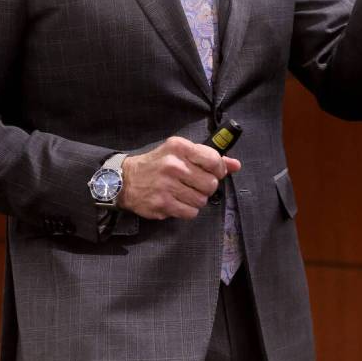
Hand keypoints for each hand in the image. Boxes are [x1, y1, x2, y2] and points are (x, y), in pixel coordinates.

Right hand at [118, 135, 240, 219]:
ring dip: (196, 199)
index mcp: (179, 147)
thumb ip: (208, 157)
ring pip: (202, 200)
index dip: (219, 170)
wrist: (126, 180)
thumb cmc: (157, 164)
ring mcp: (167, 185)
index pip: (213, 160)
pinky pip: (191, 212)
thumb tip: (235, 165)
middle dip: (206, 187)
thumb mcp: (180, 153)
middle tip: (195, 184)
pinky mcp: (163, 203)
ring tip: (183, 193)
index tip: (213, 173)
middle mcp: (174, 165)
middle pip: (210, 183)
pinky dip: (187, 210)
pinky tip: (177, 202)